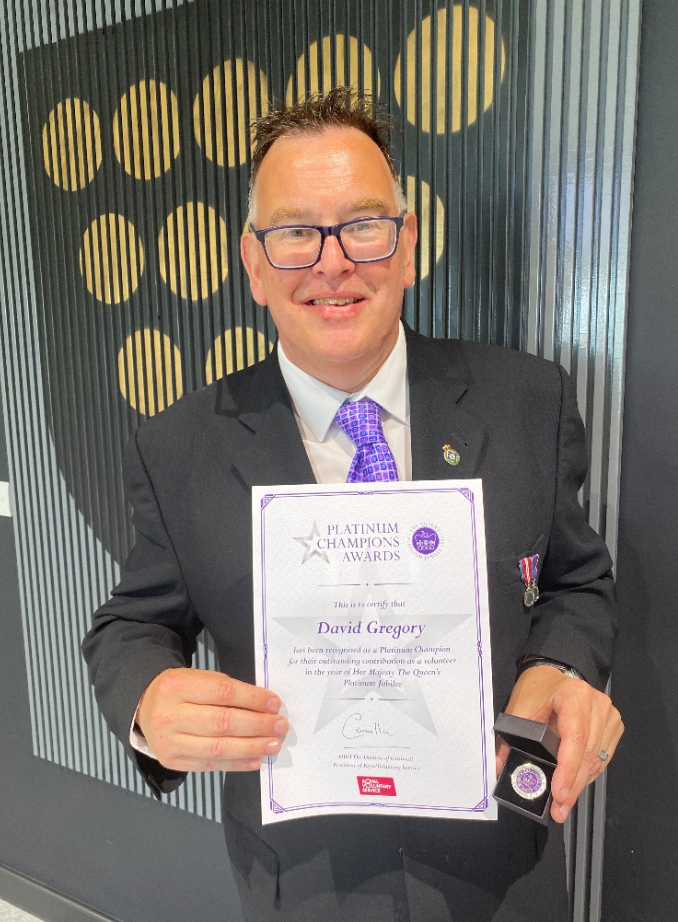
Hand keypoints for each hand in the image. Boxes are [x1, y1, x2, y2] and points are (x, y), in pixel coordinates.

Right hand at [136, 667, 287, 771]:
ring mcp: (169, 742)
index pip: (222, 692)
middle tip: (280, 726)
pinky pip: (210, 765)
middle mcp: (169, 715)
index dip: (252, 699)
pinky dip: (236, 764)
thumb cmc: (180, 690)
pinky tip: (255, 760)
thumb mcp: (198, 678)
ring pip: (217, 748)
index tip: (274, 704)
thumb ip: (226, 691)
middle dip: (257, 725)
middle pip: (222, 722)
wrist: (145, 706)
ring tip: (273, 745)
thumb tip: (265, 706)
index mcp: (177, 686)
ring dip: (251, 747)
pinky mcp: (172, 761)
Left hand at [495, 665, 623, 822]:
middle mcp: (597, 704)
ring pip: (597, 761)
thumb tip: (500, 769)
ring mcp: (609, 715)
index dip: (568, 769)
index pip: (575, 738)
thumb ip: (509, 740)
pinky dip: (587, 775)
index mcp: (574, 696)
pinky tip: (574, 785)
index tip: (558, 794)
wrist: (551, 676)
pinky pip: (603, 758)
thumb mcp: (518, 711)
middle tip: (558, 809)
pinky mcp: (613, 725)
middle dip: (572, 786)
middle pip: (588, 754)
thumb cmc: (535, 692)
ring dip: (580, 784)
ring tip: (563, 803)